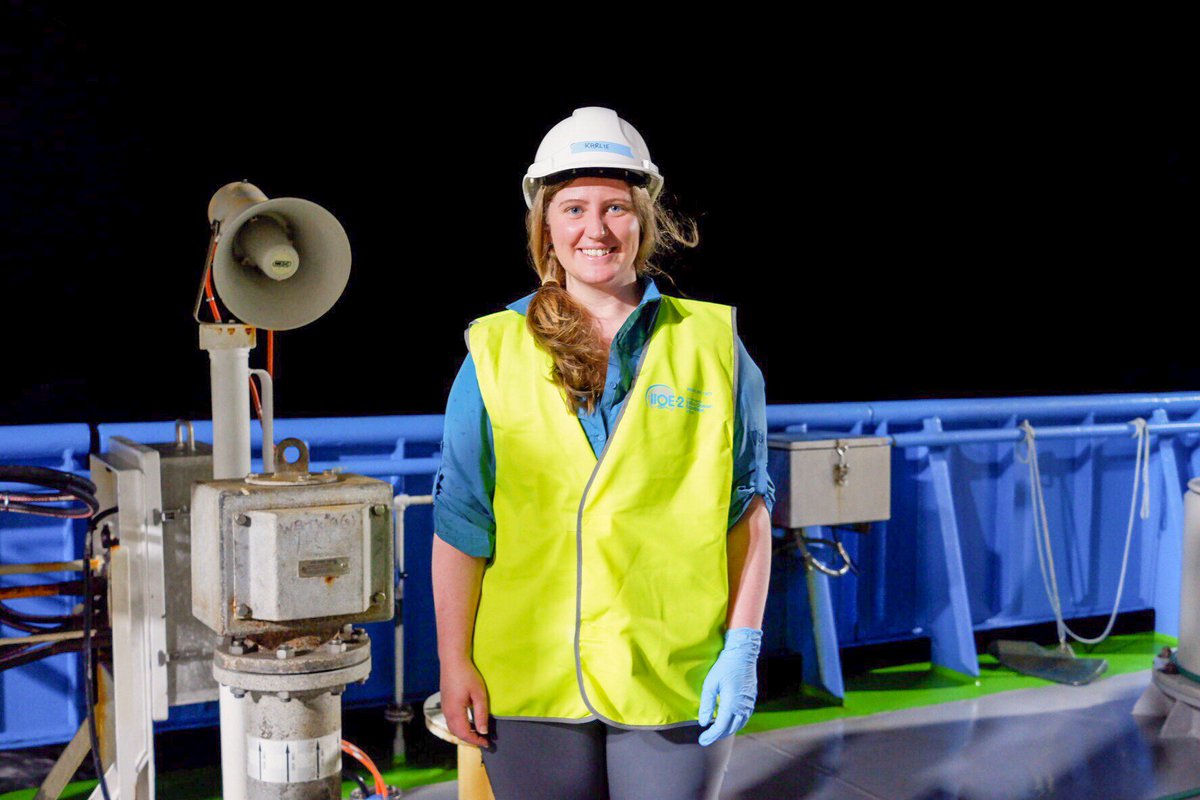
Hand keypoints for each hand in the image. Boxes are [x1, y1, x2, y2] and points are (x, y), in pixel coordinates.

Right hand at [440, 658, 490, 746]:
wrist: (452, 660)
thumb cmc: (467, 675)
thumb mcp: (479, 694)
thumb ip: (481, 714)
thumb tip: (483, 731)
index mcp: (455, 712)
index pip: (464, 734)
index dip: (476, 741)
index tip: (487, 743)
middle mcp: (447, 712)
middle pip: (457, 733)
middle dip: (470, 739)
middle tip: (483, 740)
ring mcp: (444, 707)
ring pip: (453, 727)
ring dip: (464, 732)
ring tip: (477, 732)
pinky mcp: (445, 702)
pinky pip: (451, 720)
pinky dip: (460, 726)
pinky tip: (469, 722)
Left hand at [698, 627, 761, 746]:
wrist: (743, 654)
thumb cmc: (724, 666)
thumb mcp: (710, 684)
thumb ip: (707, 704)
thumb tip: (703, 723)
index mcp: (731, 704)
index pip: (720, 727)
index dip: (710, 736)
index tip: (701, 741)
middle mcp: (742, 707)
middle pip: (730, 729)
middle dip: (717, 736)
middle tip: (706, 738)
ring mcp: (749, 704)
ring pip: (738, 725)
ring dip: (727, 730)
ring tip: (715, 731)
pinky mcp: (752, 700)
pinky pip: (744, 718)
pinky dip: (735, 723)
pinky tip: (728, 721)